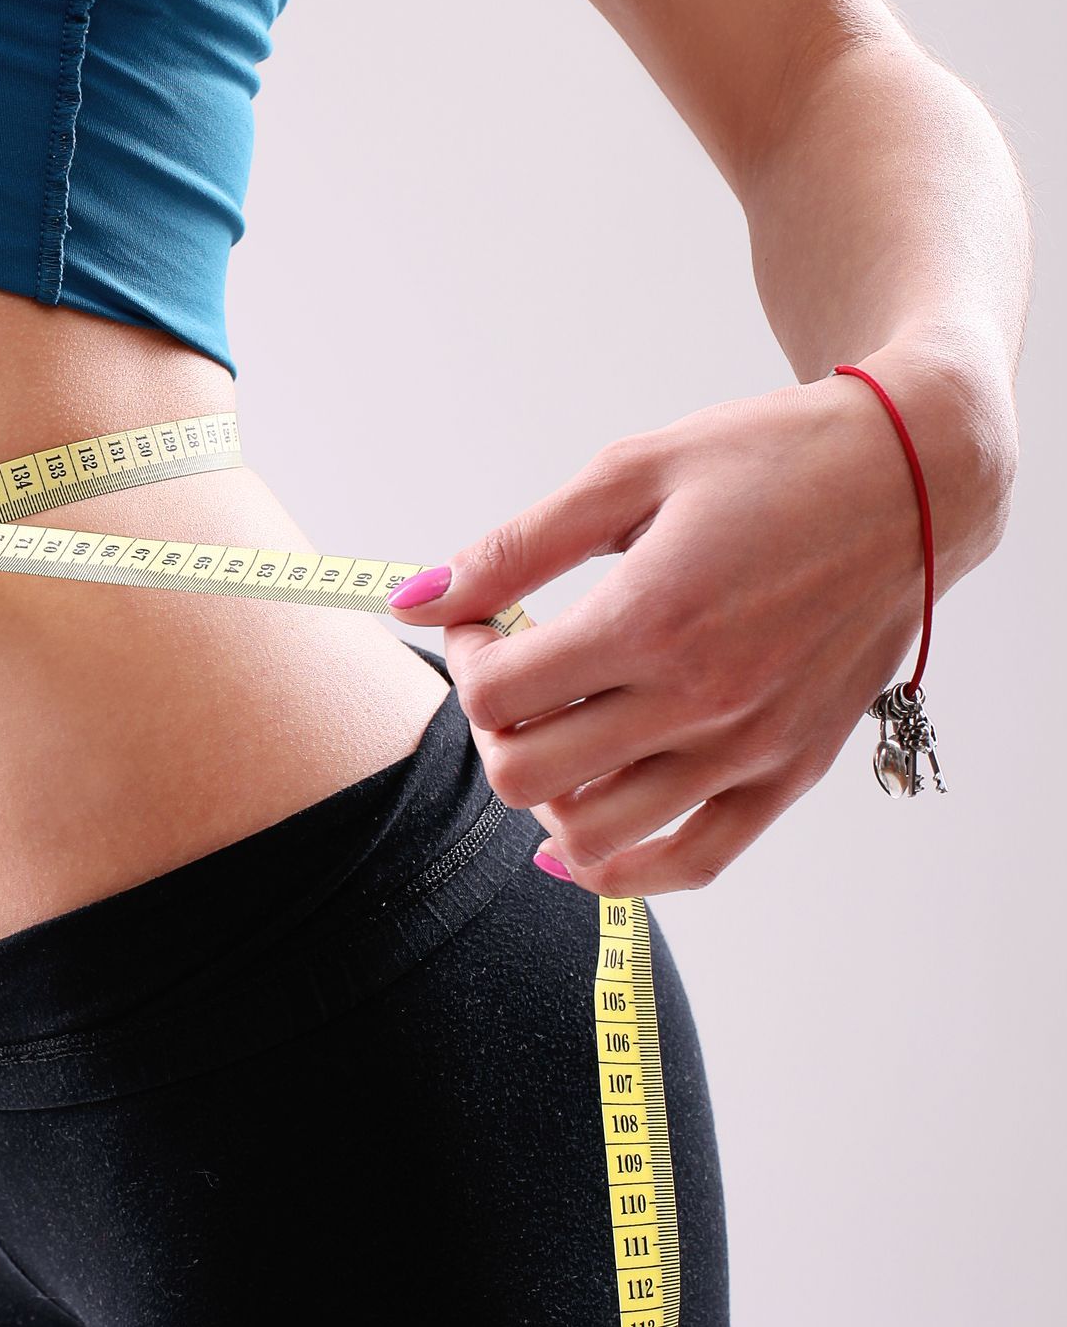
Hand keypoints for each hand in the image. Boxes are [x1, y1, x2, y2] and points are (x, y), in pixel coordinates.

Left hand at [390, 378, 932, 892]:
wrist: (912, 482)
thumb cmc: (770, 460)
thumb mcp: (630, 472)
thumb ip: (515, 547)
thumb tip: (414, 597)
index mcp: (652, 618)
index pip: (495, 696)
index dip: (461, 656)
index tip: (482, 619)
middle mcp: (701, 700)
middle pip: (528, 776)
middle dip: (492, 725)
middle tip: (512, 670)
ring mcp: (750, 748)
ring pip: (595, 835)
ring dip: (545, 791)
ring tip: (556, 728)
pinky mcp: (791, 772)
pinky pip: (691, 863)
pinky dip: (620, 867)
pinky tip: (580, 834)